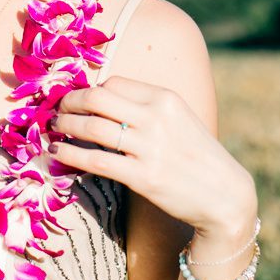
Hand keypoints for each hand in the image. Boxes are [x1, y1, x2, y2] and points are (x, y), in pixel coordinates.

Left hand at [50, 75, 255, 237]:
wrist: (225, 196)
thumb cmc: (196, 156)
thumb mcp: (178, 119)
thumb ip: (145, 108)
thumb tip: (99, 100)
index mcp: (166, 98)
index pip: (114, 83)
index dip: (89, 90)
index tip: (76, 100)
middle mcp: (157, 118)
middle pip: (97, 98)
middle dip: (70, 102)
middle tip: (57, 111)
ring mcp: (150, 148)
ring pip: (92, 128)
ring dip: (65, 127)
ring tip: (54, 130)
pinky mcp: (143, 177)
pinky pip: (96, 161)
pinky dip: (70, 155)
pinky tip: (58, 153)